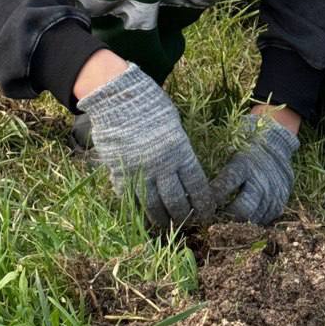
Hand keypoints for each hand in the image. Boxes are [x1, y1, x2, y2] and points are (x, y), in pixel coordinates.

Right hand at [76, 63, 214, 230]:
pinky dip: (137, 208)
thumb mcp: (174, 125)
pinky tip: (141, 214)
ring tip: (166, 228)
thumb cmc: (150, 104)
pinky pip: (130, 198)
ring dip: (161, 220)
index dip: (203, 204)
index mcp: (180, 152)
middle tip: (187, 224)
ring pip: (153, 207)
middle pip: (177, 202)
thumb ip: (180, 149)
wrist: (117, 97)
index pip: (197, 187)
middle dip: (184, 217)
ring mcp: (139, 172)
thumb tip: (183, 169)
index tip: (206, 214)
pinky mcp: (119, 173)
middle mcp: (162, 166)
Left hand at [210, 111, 297, 224]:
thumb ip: (214, 159)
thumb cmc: (245, 145)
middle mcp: (260, 181)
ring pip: (253, 220)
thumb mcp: (230, 146)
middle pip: (242, 210)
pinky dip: (251, 223)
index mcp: (244, 164)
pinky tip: (239, 221)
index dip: (212, 196)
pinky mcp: (279, 204)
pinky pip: (263, 221)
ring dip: (236, 224)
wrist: (277, 146)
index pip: (226, 184)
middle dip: (225, 218)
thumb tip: (188, 171)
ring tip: (223, 223)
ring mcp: (272, 194)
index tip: (200, 203)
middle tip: (211, 220)